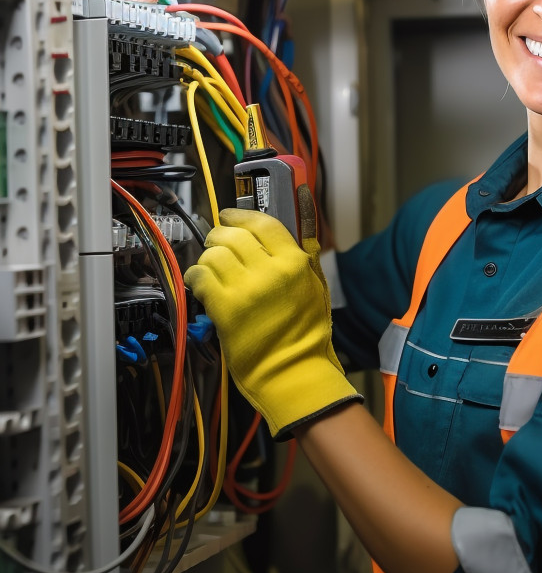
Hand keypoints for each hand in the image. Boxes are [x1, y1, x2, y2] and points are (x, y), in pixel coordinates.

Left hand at [183, 206, 360, 438]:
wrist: (291, 368)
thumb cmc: (305, 330)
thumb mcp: (314, 283)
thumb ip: (304, 248)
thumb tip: (302, 203)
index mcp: (295, 262)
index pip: (263, 223)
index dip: (240, 216)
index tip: (229, 217)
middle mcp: (270, 270)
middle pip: (233, 235)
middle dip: (220, 236)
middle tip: (217, 244)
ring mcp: (246, 289)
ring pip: (214, 253)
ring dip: (208, 258)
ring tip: (212, 268)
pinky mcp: (225, 308)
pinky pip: (200, 276)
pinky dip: (196, 276)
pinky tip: (202, 284)